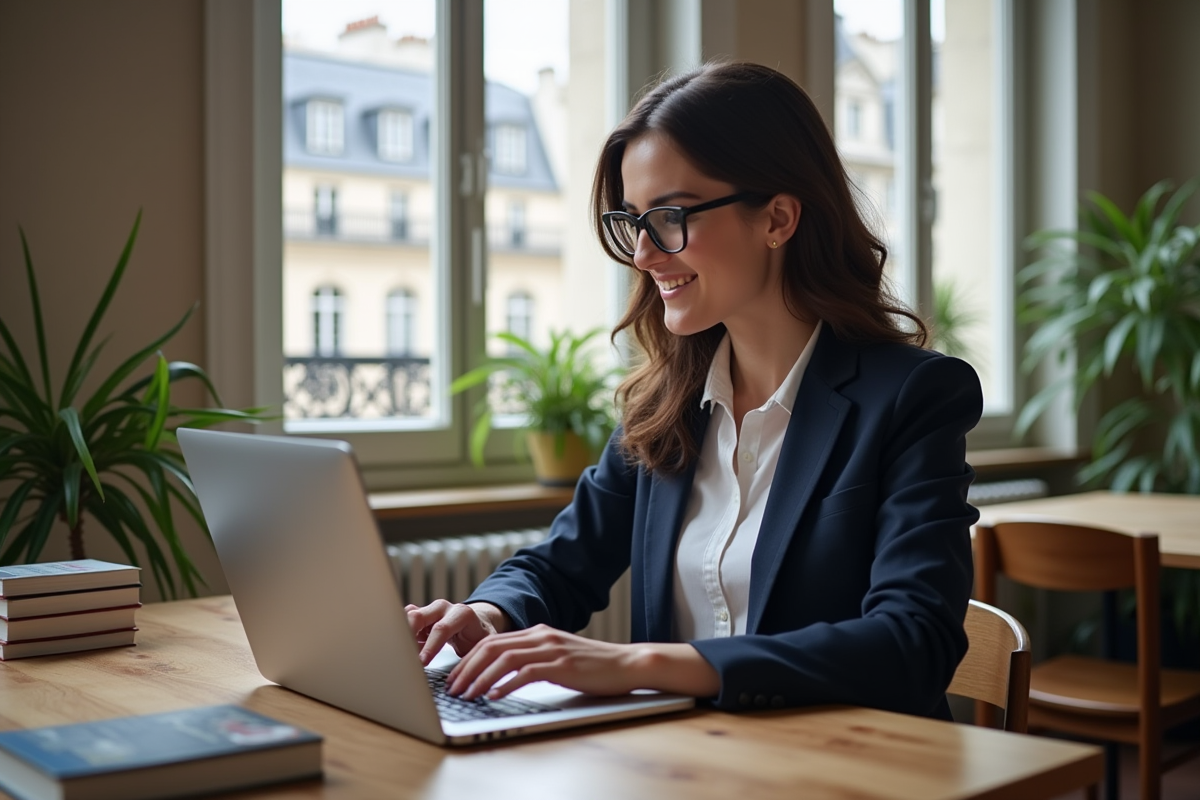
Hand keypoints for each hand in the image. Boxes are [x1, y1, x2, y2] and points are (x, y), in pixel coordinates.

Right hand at [405, 600, 509, 665]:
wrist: (476, 624)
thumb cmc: (478, 638)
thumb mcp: (480, 647)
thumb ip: (473, 657)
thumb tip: (465, 678)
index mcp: (461, 614)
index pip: (442, 629)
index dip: (430, 646)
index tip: (421, 662)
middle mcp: (443, 608)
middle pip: (418, 617)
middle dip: (408, 637)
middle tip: (404, 658)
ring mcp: (429, 609)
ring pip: (407, 616)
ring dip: (402, 635)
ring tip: (403, 655)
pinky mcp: (419, 614)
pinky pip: (403, 619)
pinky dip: (400, 633)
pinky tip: (402, 649)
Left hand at [447, 625, 649, 699]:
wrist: (626, 663)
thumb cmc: (592, 665)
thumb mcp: (557, 656)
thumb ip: (533, 659)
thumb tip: (503, 676)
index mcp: (537, 632)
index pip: (492, 642)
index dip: (468, 659)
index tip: (454, 677)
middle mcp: (541, 636)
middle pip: (491, 647)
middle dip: (467, 669)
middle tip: (453, 688)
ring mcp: (551, 649)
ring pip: (504, 659)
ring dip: (480, 678)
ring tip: (467, 694)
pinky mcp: (562, 665)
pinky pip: (526, 673)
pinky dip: (506, 684)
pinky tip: (494, 696)